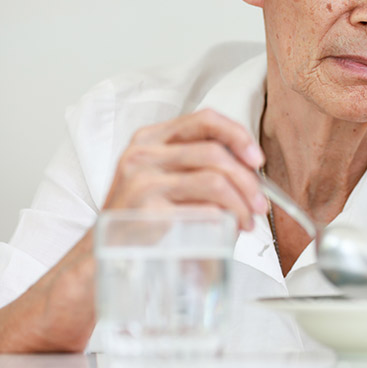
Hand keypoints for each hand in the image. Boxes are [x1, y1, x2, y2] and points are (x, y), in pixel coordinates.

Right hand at [103, 108, 267, 230]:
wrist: (106, 249)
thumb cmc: (143, 213)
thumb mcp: (164, 175)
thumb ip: (198, 162)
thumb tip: (250, 169)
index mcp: (151, 137)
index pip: (204, 119)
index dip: (237, 135)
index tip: (257, 159)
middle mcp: (143, 153)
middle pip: (214, 153)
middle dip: (247, 180)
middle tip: (260, 204)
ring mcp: (142, 181)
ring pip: (213, 181)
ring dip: (241, 203)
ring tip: (247, 220)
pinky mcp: (147, 210)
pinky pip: (202, 209)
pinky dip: (225, 219)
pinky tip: (228, 229)